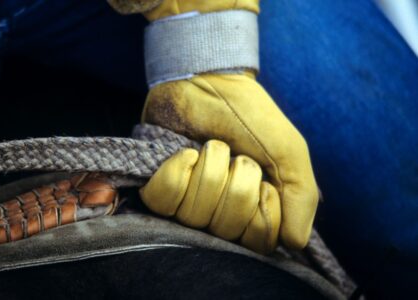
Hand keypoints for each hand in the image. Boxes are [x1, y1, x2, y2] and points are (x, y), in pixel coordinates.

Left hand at [142, 73, 318, 248]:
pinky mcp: (159, 187)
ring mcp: (187, 204)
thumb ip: (301, 195)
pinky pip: (162, 201)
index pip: (258, 242)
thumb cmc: (251, 117)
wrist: (212, 82)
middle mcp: (220, 215)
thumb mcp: (288, 152)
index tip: (265, 181)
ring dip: (209, 171)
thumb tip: (295, 243)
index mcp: (253, 212)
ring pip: (194, 216)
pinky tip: (187, 153)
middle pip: (225, 230)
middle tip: (237, 157)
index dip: (262, 209)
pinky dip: (178, 171)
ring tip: (212, 148)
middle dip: (235, 183)